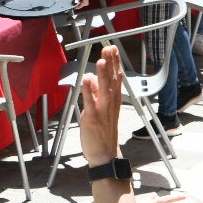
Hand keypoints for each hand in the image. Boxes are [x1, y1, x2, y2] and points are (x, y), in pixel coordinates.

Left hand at [78, 45, 123, 164]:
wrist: (105, 154)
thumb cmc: (103, 132)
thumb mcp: (101, 109)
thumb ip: (96, 93)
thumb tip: (92, 78)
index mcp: (113, 99)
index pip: (116, 77)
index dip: (114, 62)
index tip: (113, 49)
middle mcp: (110, 102)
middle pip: (112, 79)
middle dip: (111, 63)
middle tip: (110, 48)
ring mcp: (101, 109)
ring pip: (104, 88)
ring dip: (103, 74)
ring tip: (101, 60)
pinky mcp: (92, 117)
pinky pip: (90, 101)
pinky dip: (88, 90)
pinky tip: (87, 78)